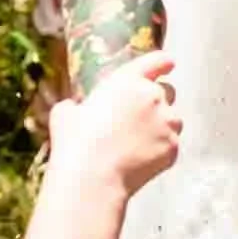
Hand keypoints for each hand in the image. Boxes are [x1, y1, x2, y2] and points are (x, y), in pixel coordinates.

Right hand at [49, 51, 184, 196]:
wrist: (93, 178)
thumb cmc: (75, 143)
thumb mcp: (64, 114)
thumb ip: (74, 105)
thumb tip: (73, 108)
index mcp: (128, 81)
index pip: (156, 61)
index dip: (163, 63)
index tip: (169, 64)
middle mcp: (153, 96)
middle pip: (168, 91)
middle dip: (158, 101)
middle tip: (140, 119)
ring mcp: (167, 122)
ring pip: (173, 120)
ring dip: (161, 127)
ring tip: (138, 145)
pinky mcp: (173, 147)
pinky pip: (171, 145)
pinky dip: (160, 151)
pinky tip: (140, 161)